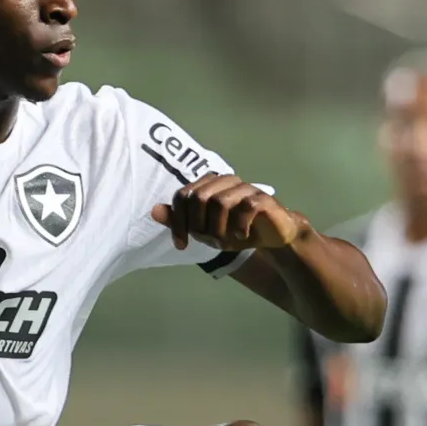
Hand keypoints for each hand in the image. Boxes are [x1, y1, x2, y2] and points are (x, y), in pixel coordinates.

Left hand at [153, 175, 303, 253]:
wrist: (272, 236)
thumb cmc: (237, 230)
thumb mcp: (204, 230)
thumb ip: (180, 220)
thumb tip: (153, 211)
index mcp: (209, 184)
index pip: (182, 196)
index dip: (177, 221)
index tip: (181, 244)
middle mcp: (225, 181)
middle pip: (199, 197)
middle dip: (199, 225)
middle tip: (209, 242)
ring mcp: (245, 188)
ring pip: (220, 202)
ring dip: (219, 228)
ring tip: (226, 240)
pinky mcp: (263, 199)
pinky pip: (245, 207)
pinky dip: (239, 226)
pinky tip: (241, 236)